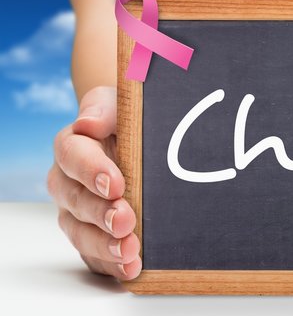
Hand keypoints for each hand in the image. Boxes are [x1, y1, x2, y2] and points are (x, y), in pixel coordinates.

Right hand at [47, 86, 140, 279]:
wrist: (142, 143)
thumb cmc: (129, 121)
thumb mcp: (119, 104)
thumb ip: (104, 109)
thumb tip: (87, 123)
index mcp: (73, 146)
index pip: (71, 155)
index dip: (91, 171)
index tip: (115, 184)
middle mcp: (69, 182)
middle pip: (75, 200)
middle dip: (100, 214)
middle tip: (125, 221)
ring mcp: (79, 212)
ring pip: (80, 232)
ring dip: (104, 245)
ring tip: (130, 251)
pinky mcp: (93, 235)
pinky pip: (95, 255)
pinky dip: (111, 265)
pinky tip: (131, 268)